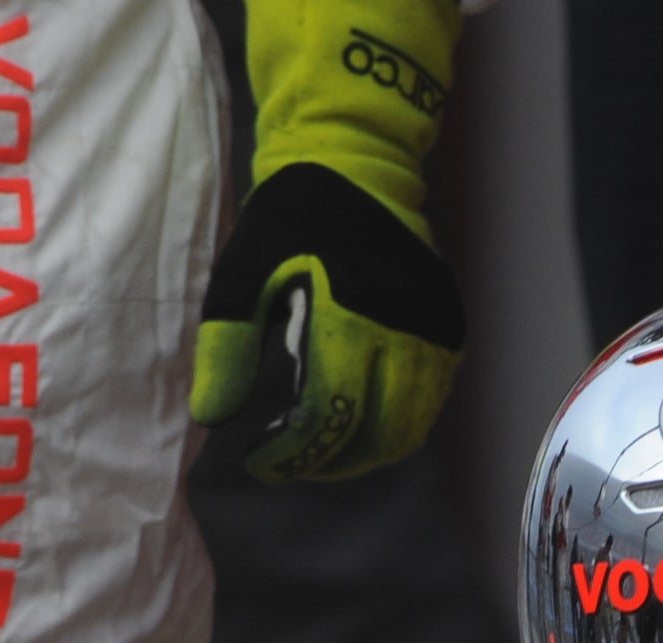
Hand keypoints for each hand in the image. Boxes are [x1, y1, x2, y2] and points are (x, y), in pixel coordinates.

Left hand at [197, 0, 464, 481]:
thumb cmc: (290, 217)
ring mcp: (435, 330)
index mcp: (350, 314)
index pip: (330, 414)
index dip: (294, 453)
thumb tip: (212, 416)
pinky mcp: (450, 327)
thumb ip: (226, 347)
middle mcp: (404, 329)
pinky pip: (431, 402)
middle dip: (332, 461)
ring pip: (412, 428)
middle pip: (378, 435)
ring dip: (367, 453)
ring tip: (325, 451)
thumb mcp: (241, 273)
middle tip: (292, 462)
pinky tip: (360, 422)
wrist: (358, 161)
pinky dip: (397, 425)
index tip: (261, 461)